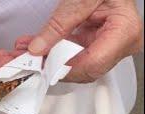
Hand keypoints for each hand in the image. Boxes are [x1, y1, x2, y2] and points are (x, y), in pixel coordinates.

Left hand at [17, 0, 142, 82]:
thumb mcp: (80, 0)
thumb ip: (59, 24)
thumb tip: (38, 47)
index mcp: (124, 32)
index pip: (92, 63)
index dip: (64, 67)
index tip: (41, 64)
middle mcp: (120, 44)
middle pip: (82, 69)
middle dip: (51, 65)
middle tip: (28, 59)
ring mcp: (108, 45)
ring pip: (74, 65)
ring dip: (47, 59)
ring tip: (26, 51)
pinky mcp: (96, 43)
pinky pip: (72, 54)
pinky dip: (53, 51)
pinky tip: (38, 46)